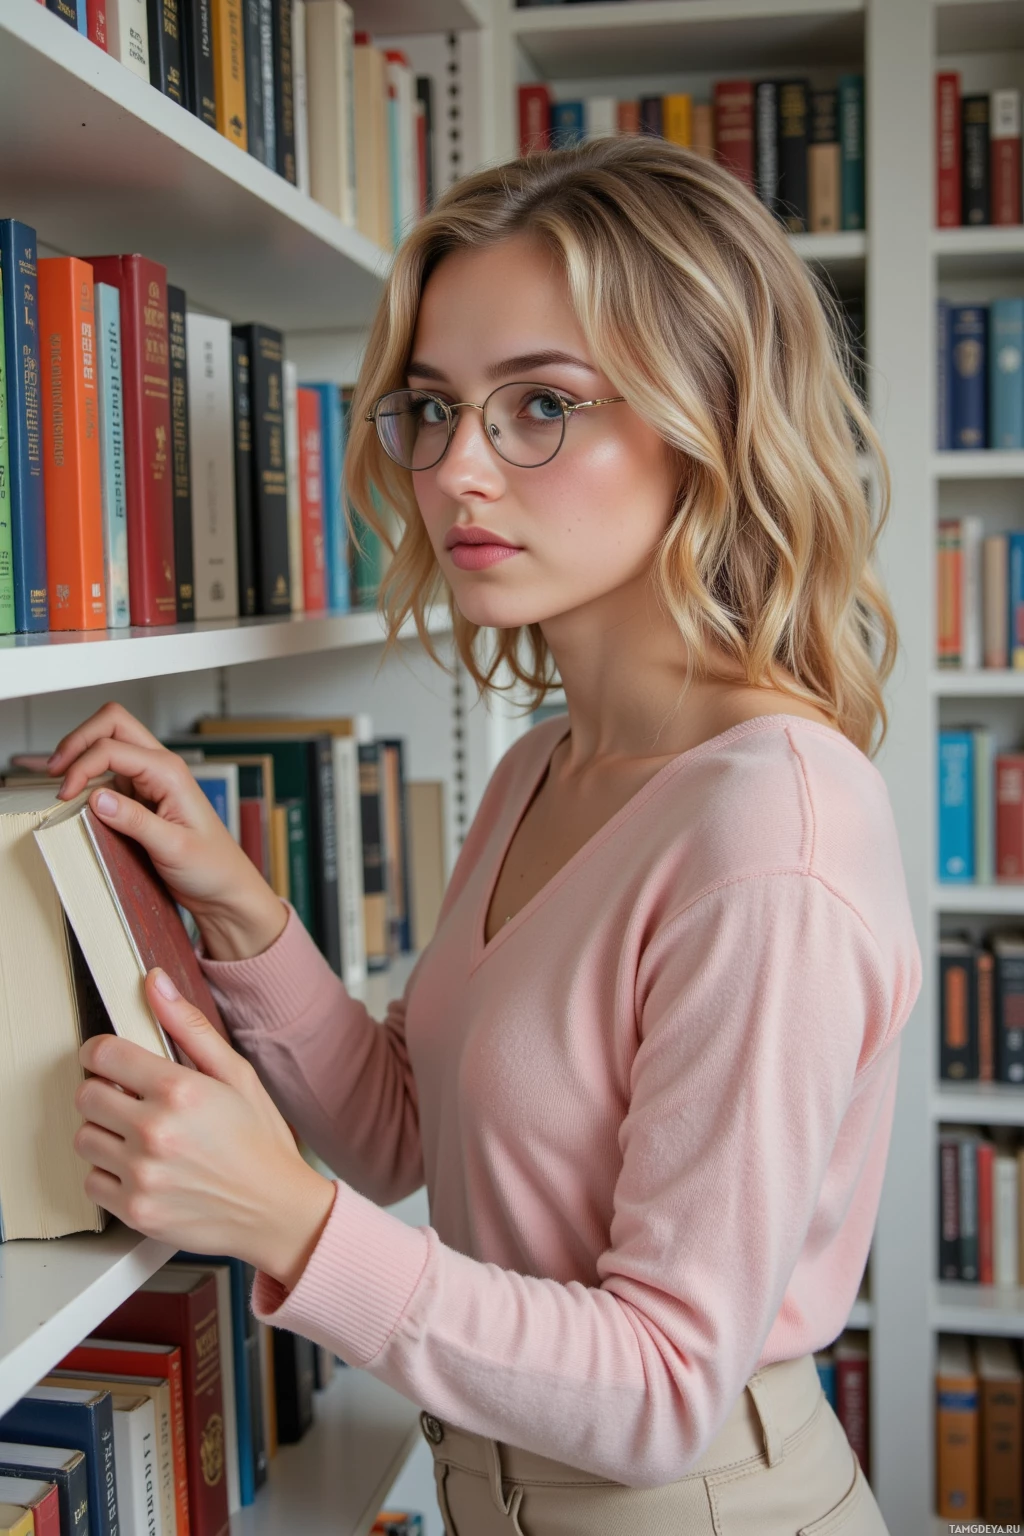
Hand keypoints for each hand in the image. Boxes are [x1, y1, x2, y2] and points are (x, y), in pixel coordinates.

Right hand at [48, 701, 286, 960]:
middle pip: (112, 724)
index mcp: (170, 772)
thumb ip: (135, 821)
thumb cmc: (211, 867)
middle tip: (56, 770)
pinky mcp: (140, 797)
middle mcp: (160, 768)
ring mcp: (149, 780)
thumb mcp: (173, 847)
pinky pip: (108, 774)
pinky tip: (78, 798)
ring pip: (108, 744)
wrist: (225, 888)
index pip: (113, 748)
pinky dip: (88, 778)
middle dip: (79, 740)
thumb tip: (96, 797)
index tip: (66, 796)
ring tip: (63, 784)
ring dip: (82, 757)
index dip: (82, 766)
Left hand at [74, 967, 336, 1291]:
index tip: (110, 1060)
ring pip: (84, 1139)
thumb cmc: (261, 1142)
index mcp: (179, 1091)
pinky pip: (92, 1182)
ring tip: (140, 1137)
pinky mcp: (134, 1210)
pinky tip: (142, 1168)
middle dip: (104, 1092)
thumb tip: (155, 985)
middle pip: (85, 1096)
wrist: (277, 1211)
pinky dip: (109, 1174)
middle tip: (131, 1100)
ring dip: (105, 1134)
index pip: (103, 1055)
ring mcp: (141, 1174)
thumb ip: (190, 1027)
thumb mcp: (237, 1074)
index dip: (102, 1052)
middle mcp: (155, 1132)